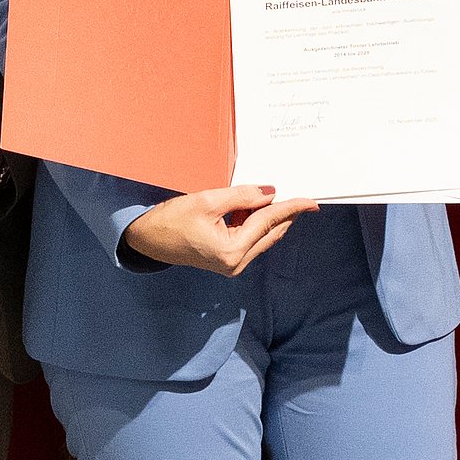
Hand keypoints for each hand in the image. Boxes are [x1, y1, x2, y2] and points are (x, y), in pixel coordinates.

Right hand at [124, 184, 317, 275]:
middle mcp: (235, 263)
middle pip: (270, 232)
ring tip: (269, 197)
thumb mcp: (207, 201)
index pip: (268, 222)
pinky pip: (250, 240)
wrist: (147, 240)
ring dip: (268, 218)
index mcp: (231, 250)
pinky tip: (251, 209)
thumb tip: (270, 193)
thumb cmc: (170, 220)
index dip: (291, 208)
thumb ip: (242, 196)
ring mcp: (232, 265)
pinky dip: (255, 224)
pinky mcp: (227, 261)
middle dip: (284, 213)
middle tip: (299, 196)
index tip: (312, 202)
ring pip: (262, 237)